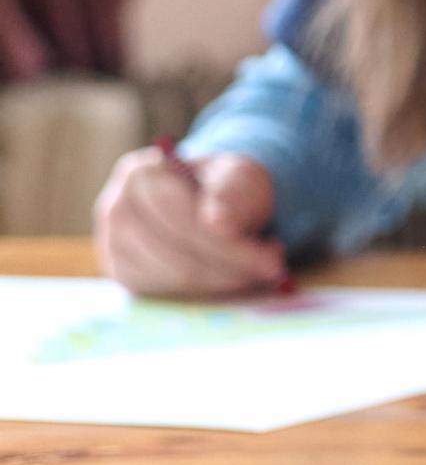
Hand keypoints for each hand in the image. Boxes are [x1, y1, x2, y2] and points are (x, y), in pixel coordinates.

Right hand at [94, 148, 284, 297]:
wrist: (216, 202)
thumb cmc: (226, 186)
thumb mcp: (239, 177)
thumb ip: (230, 195)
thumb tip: (217, 225)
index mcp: (140, 173)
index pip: (178, 215)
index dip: (225, 240)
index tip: (273, 255)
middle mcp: (116, 207)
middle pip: (174, 249)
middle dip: (231, 264)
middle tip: (274, 268)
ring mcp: (113, 243)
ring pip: (172, 276)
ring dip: (223, 279)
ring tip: (258, 268)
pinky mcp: (123, 272)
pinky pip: (165, 291)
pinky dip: (204, 289)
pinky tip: (230, 275)